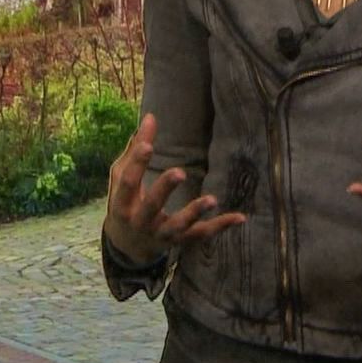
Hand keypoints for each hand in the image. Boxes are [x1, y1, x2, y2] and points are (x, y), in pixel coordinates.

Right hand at [104, 113, 245, 264]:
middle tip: (180, 172)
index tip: (148, 145)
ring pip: (179, 226)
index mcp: (122, 204)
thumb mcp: (121, 178)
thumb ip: (135, 150)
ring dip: (195, 213)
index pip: (128, 183)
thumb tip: (151, 118)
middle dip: (165, 189)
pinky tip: (240, 217)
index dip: (137, 164)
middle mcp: (140, 222)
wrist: (128, 245)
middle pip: (152, 206)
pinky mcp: (180, 241)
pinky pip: (201, 235)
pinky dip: (220, 226)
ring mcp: (161, 235)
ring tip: (212, 199)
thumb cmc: (125, 202)